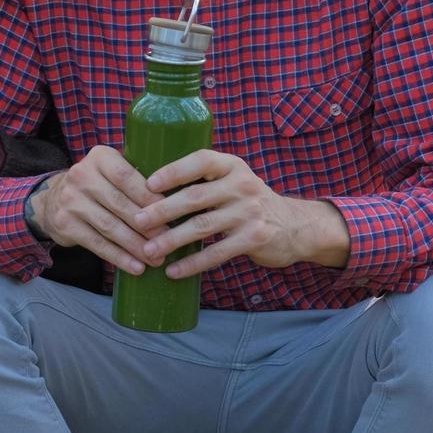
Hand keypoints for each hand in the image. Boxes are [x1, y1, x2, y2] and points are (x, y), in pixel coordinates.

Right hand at [26, 145, 166, 275]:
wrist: (53, 201)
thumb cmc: (97, 187)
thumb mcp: (111, 172)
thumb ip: (136, 180)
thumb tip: (175, 204)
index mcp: (99, 157)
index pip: (127, 177)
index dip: (150, 197)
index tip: (171, 214)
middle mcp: (81, 175)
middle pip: (120, 204)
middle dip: (147, 225)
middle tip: (168, 241)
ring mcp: (71, 200)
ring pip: (110, 226)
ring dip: (136, 245)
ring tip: (156, 259)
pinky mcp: (65, 224)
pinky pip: (97, 244)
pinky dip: (119, 257)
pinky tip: (136, 267)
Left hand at [130, 150, 350, 277]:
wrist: (295, 226)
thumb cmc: (249, 202)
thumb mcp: (233, 180)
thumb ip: (204, 181)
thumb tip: (151, 189)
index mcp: (232, 165)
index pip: (200, 161)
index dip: (174, 171)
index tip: (149, 184)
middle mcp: (242, 185)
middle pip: (195, 197)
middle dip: (162, 210)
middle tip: (138, 221)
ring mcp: (250, 212)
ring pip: (202, 226)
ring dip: (171, 240)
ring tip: (149, 250)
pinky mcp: (254, 238)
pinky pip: (216, 253)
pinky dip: (192, 263)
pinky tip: (174, 271)